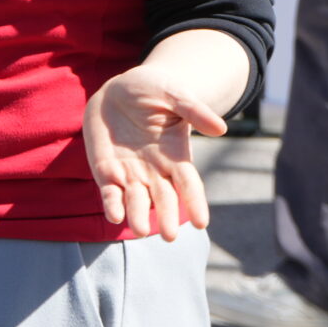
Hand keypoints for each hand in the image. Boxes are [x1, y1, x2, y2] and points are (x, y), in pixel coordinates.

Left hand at [82, 62, 228, 240]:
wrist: (118, 89)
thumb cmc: (153, 90)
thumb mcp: (175, 95)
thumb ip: (194, 111)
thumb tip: (221, 128)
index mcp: (176, 156)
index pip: (189, 185)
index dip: (196, 203)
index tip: (202, 223)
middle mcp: (155, 171)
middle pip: (164, 199)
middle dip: (167, 216)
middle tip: (169, 237)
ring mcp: (130, 174)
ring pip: (137, 201)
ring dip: (138, 216)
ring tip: (140, 231)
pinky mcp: (106, 172)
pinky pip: (110, 193)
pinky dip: (113, 205)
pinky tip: (115, 216)